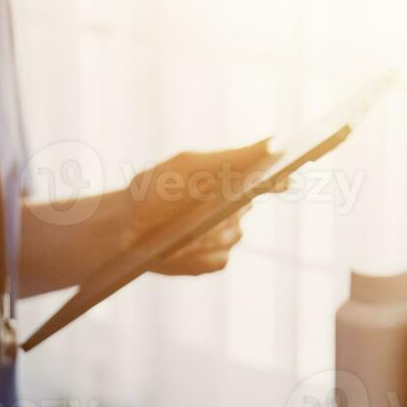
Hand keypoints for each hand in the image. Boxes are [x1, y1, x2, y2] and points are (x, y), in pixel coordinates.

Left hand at [123, 139, 279, 276]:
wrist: (123, 227)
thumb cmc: (155, 189)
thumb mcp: (188, 166)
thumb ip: (230, 157)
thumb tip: (272, 145)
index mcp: (232, 182)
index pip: (268, 179)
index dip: (279, 178)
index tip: (283, 176)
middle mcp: (235, 210)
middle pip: (244, 207)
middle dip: (223, 204)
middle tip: (199, 202)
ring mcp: (227, 238)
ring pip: (231, 234)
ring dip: (205, 230)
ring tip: (177, 227)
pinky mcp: (215, 261)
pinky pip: (218, 257)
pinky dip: (197, 252)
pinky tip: (178, 247)